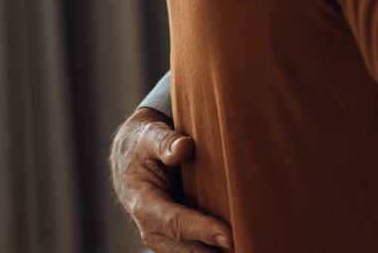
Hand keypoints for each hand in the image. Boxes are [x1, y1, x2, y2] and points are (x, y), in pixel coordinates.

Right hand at [111, 108, 232, 251]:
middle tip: (246, 247)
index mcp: (143, 204)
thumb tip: (184, 147)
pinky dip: (214, 250)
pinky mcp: (176, 241)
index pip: (175, 222)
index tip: (229, 236)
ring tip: (245, 248)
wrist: (131, 163)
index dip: (202, 231)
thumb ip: (165, 141)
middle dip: (213, 251)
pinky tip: (238, 247)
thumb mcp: (149, 136)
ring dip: (215, 252)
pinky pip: (196, 251)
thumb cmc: (143, 148)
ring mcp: (163, 239)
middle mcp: (151, 229)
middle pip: (186, 249)